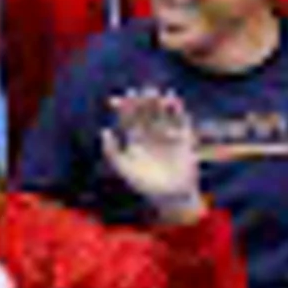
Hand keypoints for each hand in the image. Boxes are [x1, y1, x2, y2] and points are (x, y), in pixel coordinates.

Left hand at [100, 84, 205, 216]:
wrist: (172, 196)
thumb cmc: (145, 184)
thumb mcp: (124, 168)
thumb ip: (112, 152)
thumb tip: (104, 131)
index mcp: (135, 139)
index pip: (128, 118)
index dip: (125, 107)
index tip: (122, 96)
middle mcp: (150, 133)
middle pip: (145, 112)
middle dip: (143, 102)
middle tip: (142, 91)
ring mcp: (167, 134)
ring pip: (162, 113)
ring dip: (159, 102)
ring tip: (157, 93)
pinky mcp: (182, 137)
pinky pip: (180, 120)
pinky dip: (177, 109)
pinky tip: (173, 100)